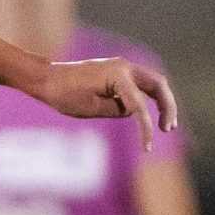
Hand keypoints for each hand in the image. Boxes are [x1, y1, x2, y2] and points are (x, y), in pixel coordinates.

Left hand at [35, 57, 178, 150]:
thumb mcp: (92, 108)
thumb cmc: (64, 93)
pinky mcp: (117, 72)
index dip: (146, 128)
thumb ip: (118, 110)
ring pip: (152, 83)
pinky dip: (147, 99)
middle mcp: (124, 66)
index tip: (147, 148)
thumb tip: (134, 111)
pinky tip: (147, 116)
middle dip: (167, 107)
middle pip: (158, 85)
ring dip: (161, 102)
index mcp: (118, 75)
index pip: (139, 105)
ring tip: (165, 125)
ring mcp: (122, 67)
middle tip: (168, 129)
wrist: (46, 78)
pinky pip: (139, 85)